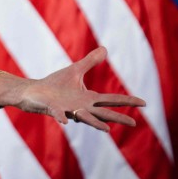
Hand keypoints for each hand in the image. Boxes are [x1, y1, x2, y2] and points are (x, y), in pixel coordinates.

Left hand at [13, 46, 145, 131]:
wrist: (34, 92)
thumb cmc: (55, 85)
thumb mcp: (75, 71)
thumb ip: (90, 62)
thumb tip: (105, 49)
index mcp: (88, 99)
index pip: (111, 100)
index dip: (127, 101)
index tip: (144, 103)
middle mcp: (80, 107)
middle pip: (102, 113)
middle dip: (117, 118)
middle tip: (134, 124)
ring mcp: (67, 109)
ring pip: (83, 118)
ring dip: (94, 123)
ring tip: (107, 130)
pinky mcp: (52, 108)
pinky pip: (58, 114)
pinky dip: (61, 117)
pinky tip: (65, 121)